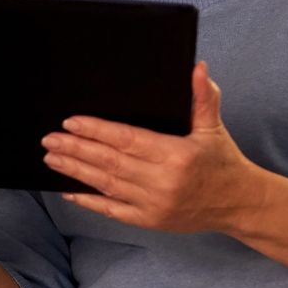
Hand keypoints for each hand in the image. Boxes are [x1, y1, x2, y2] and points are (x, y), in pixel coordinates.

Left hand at [41, 63, 261, 231]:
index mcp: (175, 155)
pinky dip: (89, 201)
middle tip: (49, 139)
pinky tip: (69, 190)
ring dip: (76, 171)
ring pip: (106, 185)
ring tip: (52, 158)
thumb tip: (196, 67)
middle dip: (76, 150)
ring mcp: (153, 204)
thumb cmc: (222, 160)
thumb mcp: (214, 126)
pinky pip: (113, 210)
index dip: (97, 131)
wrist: (238, 203)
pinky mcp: (149, 220)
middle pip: (110, 162)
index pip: (127, 139)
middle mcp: (161, 182)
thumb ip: (203, 96)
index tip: (71, 122)